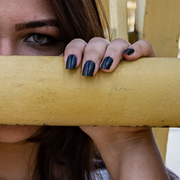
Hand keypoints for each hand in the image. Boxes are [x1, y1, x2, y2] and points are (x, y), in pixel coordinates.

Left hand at [64, 37, 157, 157]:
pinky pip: (145, 47)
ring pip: (118, 43)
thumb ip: (58, 95)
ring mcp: (126, 60)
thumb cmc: (93, 118)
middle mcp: (105, 56)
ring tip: (107, 69)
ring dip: (111, 52)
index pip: (78, 45)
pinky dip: (138, 47)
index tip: (69, 66)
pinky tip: (130, 56)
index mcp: (86, 61)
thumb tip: (32, 94)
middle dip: (90, 54)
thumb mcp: (72, 105)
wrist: (117, 137)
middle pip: (96, 42)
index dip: (73, 50)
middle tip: (88, 72)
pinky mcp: (146, 66)